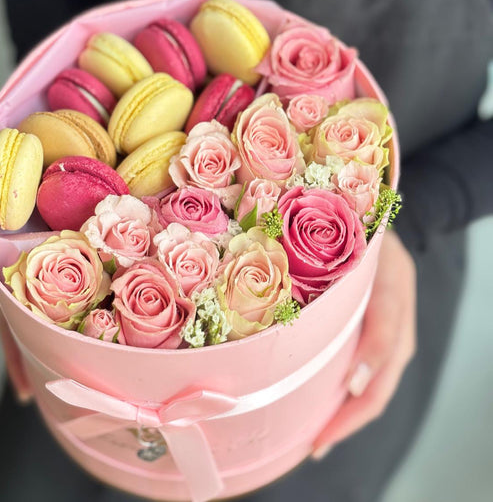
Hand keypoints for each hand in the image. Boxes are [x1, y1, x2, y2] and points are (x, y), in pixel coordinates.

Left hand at [312, 229, 415, 458]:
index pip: (386, 327)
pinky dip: (351, 401)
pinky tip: (327, 414)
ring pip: (381, 384)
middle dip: (353, 413)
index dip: (372, 358)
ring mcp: (395, 330)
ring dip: (350, 416)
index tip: (349, 386)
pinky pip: (373, 377)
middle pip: (385, 373)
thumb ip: (327, 259)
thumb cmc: (352, 229)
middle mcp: (398, 314)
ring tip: (318, 440)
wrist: (379, 228)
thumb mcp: (345, 235)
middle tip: (318, 443)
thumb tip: (274, 297)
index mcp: (391, 283)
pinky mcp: (383, 339)